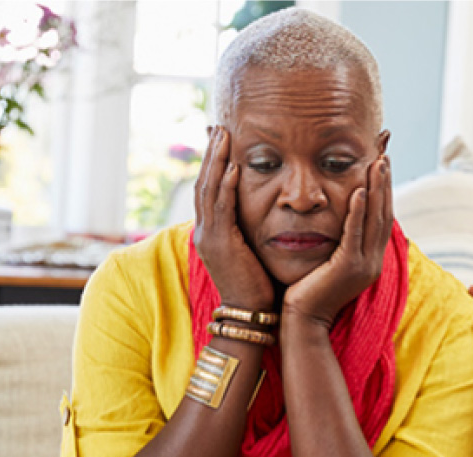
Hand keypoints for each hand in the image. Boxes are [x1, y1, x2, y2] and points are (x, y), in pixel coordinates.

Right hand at [193, 126, 274, 310]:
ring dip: (216, 161)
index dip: (213, 163)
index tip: (220, 139)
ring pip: (208, 190)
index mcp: (212, 231)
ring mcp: (209, 236)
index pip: (209, 189)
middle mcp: (205, 230)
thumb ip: (251, 229)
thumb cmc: (258, 284)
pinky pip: (222, 209)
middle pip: (204, 182)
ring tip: (223, 136)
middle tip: (217, 127)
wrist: (249, 312)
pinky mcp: (220, 244)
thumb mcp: (252, 250)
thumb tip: (268, 211)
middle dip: (211, 154)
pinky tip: (233, 167)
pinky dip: (226, 186)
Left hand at [282, 155, 391, 328]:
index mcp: (370, 260)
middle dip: (385, 185)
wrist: (303, 321)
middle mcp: (372, 262)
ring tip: (377, 165)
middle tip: (384, 157)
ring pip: (374, 221)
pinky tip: (358, 191)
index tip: (382, 167)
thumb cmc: (308, 292)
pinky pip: (355, 234)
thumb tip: (337, 222)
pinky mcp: (348, 268)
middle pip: (384, 216)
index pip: (381, 220)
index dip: (384, 192)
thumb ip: (338, 243)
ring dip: (376, 190)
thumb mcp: (329, 263)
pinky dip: (357, 212)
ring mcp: (363, 266)